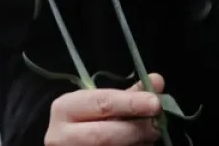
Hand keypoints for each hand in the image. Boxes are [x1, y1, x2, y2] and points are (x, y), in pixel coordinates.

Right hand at [46, 75, 166, 145]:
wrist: (69, 142)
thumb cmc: (83, 121)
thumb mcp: (98, 104)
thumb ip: (128, 94)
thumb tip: (156, 80)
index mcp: (65, 108)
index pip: (101, 103)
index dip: (130, 103)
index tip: (155, 103)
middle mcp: (62, 135)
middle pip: (105, 134)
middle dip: (136, 129)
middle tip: (156, 126)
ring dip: (136, 144)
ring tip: (149, 137)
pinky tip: (139, 145)